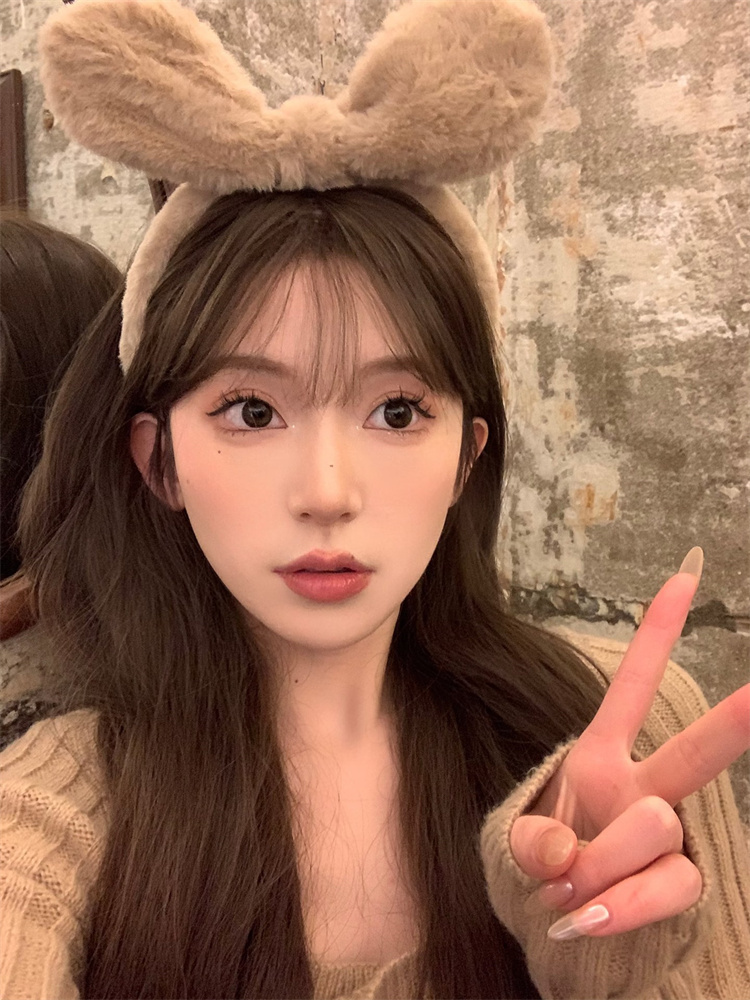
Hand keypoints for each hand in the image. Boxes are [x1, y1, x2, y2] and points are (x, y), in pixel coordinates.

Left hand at [510, 549, 749, 940]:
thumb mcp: (516, 841)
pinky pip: (662, 889)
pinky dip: (618, 906)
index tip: (685, 576)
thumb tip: (569, 860)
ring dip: (601, 862)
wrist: (556, 925)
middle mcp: (641, 788)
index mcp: (599, 756)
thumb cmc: (542, 864)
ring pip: (656, 827)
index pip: (631, 688)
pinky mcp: (679, 885)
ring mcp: (666, 839)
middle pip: (693, 753)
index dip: (657, 635)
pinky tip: (587, 917)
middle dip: (735, 720)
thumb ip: (532, 843)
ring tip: (570, 888)